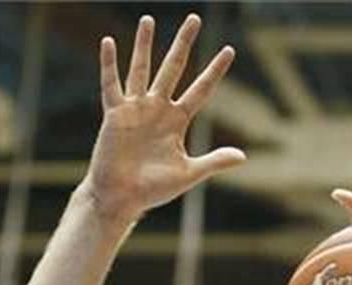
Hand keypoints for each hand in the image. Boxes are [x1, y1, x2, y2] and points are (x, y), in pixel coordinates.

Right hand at [86, 14, 244, 222]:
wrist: (122, 198)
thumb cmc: (153, 190)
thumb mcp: (188, 174)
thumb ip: (214, 162)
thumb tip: (243, 157)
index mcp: (177, 122)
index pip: (200, 90)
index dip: (214, 71)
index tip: (229, 50)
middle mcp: (158, 109)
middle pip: (174, 69)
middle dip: (183, 44)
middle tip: (194, 18)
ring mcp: (136, 109)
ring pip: (142, 70)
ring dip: (144, 45)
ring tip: (148, 19)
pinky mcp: (115, 114)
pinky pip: (111, 86)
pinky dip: (109, 65)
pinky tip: (108, 43)